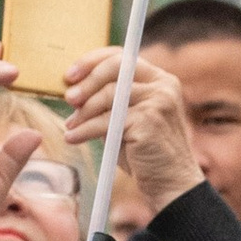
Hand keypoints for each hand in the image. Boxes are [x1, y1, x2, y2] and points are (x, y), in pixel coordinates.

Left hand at [64, 48, 199, 221]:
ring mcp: (158, 102)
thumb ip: (110, 100)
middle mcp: (163, 86)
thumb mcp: (127, 119)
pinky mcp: (148, 121)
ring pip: (109, 95)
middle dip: (87, 82)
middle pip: (116, 67)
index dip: (92, 61)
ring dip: (83, 111)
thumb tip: (74, 89)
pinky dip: (85, 129)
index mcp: (160, 80)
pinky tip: (73, 137)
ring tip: (71, 125)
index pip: (122, 57)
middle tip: (68, 98)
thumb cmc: (145, 153)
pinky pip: (107, 120)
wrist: (171, 184)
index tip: (70, 75)